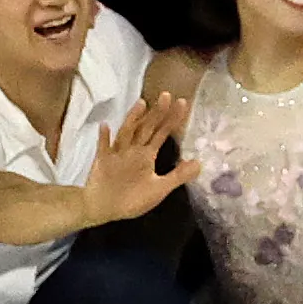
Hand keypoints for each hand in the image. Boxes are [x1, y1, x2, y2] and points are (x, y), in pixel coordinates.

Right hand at [83, 86, 193, 218]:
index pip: (162, 133)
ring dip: (133, 119)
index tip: (182, 103)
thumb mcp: (159, 188)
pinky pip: (103, 148)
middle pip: (146, 128)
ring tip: (141, 104)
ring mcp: (117, 154)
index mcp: (146, 155)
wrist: (104, 208)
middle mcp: (133, 150)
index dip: (172, 119)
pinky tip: (105, 127)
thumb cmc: (132, 198)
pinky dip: (104, 138)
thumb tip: (200, 163)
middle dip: (156, 113)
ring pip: (126, 133)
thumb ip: (178, 176)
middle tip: (166, 95)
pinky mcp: (102, 162)